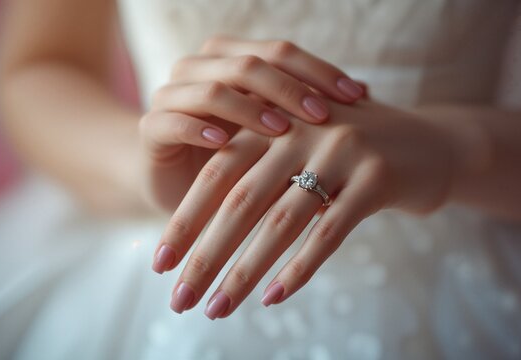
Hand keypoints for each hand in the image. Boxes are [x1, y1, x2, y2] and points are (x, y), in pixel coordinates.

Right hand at [138, 37, 364, 211]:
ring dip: (249, 108)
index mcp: (231, 59)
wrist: (178, 182)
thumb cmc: (237, 155)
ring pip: (212, 87)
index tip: (357, 96)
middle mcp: (200, 68)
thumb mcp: (276, 134)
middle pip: (249, 64)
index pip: (280, 51)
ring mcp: (172, 95)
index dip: (319, 70)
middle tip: (323, 114)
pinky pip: (173, 121)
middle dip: (290, 88)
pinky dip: (199, 129)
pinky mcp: (152, 128)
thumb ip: (308, 114)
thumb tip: (369, 98)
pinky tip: (225, 143)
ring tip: (281, 130)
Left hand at [152, 99, 455, 317]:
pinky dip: (298, 268)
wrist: (431, 144)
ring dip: (244, 272)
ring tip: (216, 308)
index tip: (160, 264)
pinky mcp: (376, 178)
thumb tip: (204, 234)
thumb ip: (260, 176)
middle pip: (240, 201)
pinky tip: (273, 298)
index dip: (185, 219)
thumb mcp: (303, 154)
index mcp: (276, 120)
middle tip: (178, 298)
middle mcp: (303, 130)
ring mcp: (342, 152)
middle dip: (205, 255)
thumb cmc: (353, 155)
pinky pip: (329, 232)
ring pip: (281, 222)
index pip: (217, 171)